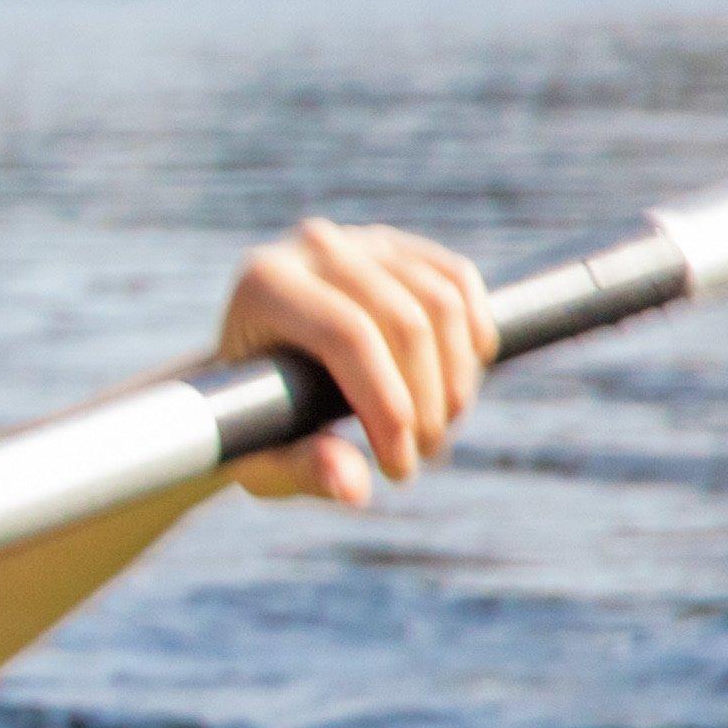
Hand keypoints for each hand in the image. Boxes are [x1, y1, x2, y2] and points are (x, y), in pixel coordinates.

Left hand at [214, 215, 498, 506]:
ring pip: (442, 302)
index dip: (388, 406)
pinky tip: (463, 380)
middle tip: (424, 454)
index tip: (400, 468)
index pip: (348, 337)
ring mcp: (359, 239)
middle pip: (404, 321)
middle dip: (427, 402)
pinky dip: (475, 334)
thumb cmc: (253, 421)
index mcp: (264, 285)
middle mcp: (312, 246)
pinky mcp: (399, 247)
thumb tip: (352, 487)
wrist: (254, 374)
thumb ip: (302, 470)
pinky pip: (459, 281)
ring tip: (439, 430)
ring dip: (456, 378)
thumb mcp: (262, 456)